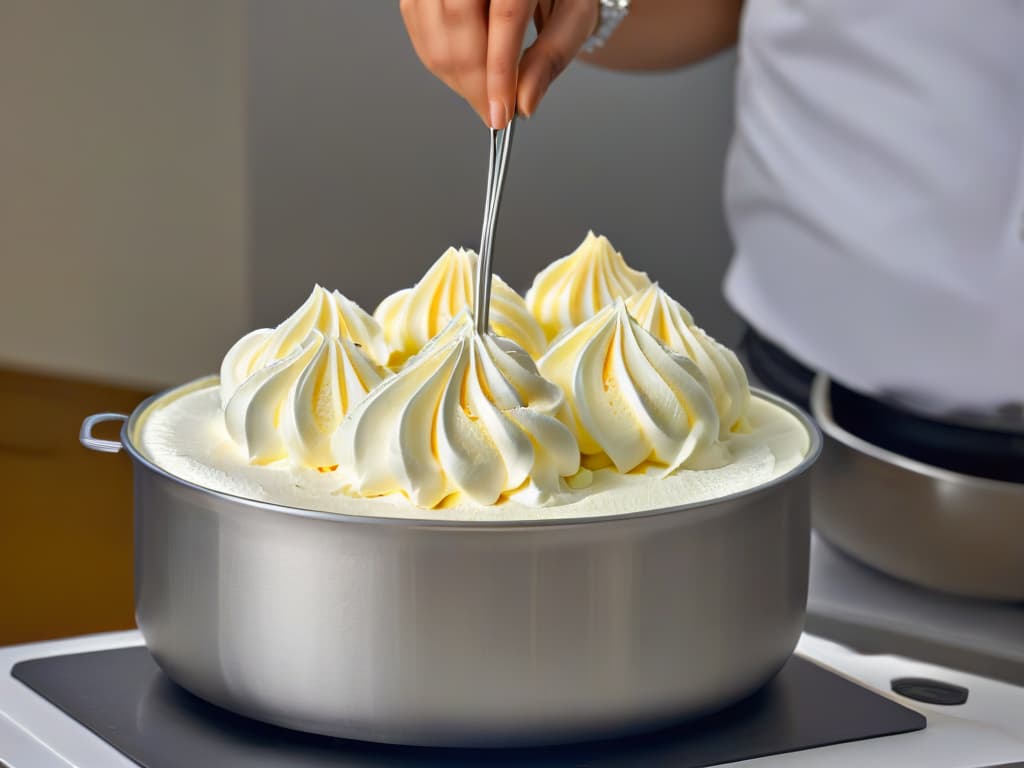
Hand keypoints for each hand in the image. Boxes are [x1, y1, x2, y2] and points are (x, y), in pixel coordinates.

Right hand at [399, 0, 598, 127]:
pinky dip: (437, 58)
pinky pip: (418, 24)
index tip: (500, 114)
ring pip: (434, 27)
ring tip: (481, 94)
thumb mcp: (574, 15)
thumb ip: (551, 57)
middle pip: (458, 21)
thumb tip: (525, 102)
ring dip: (454, 75)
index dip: (499, 73)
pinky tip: (462, 72)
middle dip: (473, 81)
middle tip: (491, 112)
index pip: (505, 16)